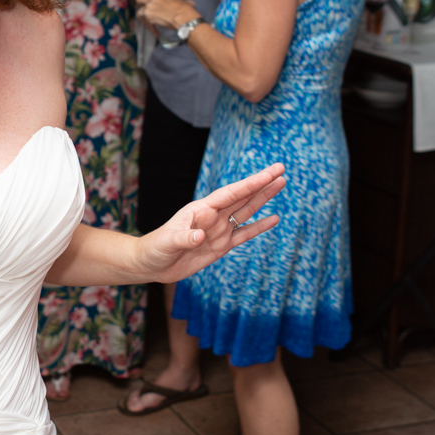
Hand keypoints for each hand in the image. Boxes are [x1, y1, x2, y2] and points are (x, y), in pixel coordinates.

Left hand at [136, 0, 197, 30]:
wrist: (183, 17)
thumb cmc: (186, 10)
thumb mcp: (184, 0)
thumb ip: (182, 1)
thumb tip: (190, 3)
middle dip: (139, 2)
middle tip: (141, 6)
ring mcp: (150, 5)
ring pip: (140, 9)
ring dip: (143, 13)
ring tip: (147, 18)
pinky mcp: (148, 14)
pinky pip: (143, 18)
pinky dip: (146, 21)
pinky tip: (151, 24)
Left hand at [137, 165, 285, 283]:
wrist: (152, 264)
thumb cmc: (155, 248)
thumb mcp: (167, 242)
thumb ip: (184, 238)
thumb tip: (199, 237)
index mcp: (201, 209)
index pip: (231, 193)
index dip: (251, 183)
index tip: (269, 173)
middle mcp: (213, 216)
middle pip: (243, 197)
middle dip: (262, 184)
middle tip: (282, 170)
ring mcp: (219, 230)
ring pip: (246, 211)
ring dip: (263, 199)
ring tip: (281, 185)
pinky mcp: (221, 246)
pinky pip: (244, 235)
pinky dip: (259, 227)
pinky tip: (273, 218)